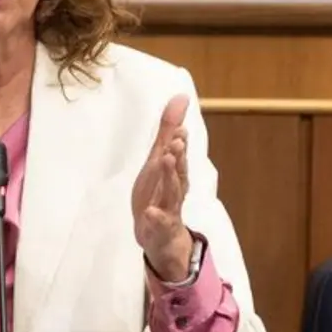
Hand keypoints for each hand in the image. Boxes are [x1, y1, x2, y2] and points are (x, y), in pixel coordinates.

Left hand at [131, 95, 193, 280]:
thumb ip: (168, 131)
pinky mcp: (159, 226)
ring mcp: (168, 208)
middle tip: (176, 141)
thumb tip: (181, 97)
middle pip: (178, 171)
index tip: (180, 128)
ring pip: (172, 193)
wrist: (159, 234)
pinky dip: (156, 217)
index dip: (179, 142)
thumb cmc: (159, 192)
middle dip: (178, 156)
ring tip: (165, 161)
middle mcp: (174, 189)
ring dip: (169, 178)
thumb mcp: (160, 160)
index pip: (178, 155)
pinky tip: (150, 212)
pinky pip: (158, 222)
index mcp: (174, 172)